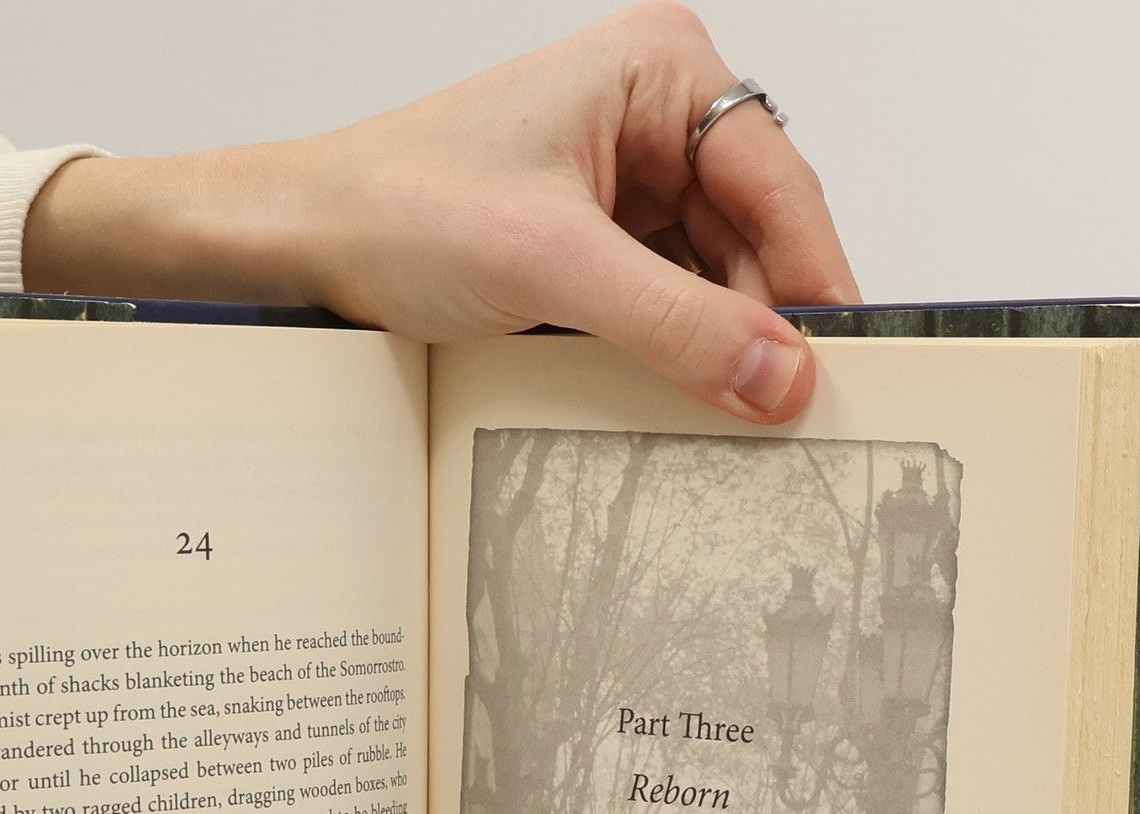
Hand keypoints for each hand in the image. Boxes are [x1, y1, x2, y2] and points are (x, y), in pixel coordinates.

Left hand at [25, 4, 857, 423]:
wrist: (302, 240)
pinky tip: (675, 397)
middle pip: (755, 236)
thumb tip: (779, 375)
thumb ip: (675, 325)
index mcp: (659, 70)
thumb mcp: (551, 269)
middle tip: (785, 416)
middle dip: (763, 323)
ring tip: (726, 417)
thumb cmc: (396, 207)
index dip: (813, 281)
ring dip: (716, 347)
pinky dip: (674, 352)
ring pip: (714, 278)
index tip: (837, 366)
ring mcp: (626, 179)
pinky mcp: (595, 240)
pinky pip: (666, 301)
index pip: (778, 181)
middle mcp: (653, 115)